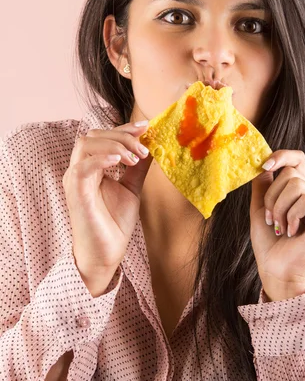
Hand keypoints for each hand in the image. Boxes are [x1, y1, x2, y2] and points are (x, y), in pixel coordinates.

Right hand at [63, 121, 152, 290]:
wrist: (106, 254)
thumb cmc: (114, 223)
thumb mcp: (132, 188)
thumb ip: (138, 167)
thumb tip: (153, 146)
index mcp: (91, 166)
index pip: (103, 136)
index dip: (124, 128)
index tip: (146, 127)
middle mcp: (79, 169)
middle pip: (94, 135)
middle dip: (122, 136)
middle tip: (143, 148)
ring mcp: (75, 180)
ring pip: (86, 145)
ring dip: (114, 145)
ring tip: (135, 158)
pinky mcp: (75, 193)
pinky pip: (82, 167)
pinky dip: (101, 159)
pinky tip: (120, 162)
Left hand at [249, 150, 304, 300]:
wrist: (276, 271)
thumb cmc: (269, 245)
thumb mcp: (260, 209)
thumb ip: (263, 186)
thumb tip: (263, 163)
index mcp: (300, 194)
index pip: (298, 160)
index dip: (282, 155)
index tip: (264, 164)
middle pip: (292, 173)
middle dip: (272, 196)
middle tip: (270, 219)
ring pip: (297, 185)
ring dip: (279, 207)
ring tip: (279, 227)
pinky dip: (291, 215)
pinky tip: (292, 232)